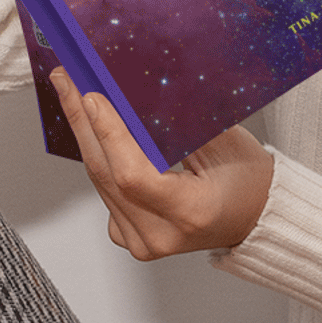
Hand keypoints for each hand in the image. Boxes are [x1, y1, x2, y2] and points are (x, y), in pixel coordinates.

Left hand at [53, 69, 271, 259]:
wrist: (254, 215)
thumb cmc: (248, 182)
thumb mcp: (225, 144)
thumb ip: (178, 124)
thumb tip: (135, 92)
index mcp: (190, 213)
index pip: (133, 174)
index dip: (108, 133)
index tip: (91, 97)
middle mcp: (161, 234)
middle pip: (106, 175)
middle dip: (83, 122)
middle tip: (67, 82)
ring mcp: (142, 241)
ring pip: (99, 183)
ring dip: (86, 137)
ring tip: (73, 97)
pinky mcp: (131, 237)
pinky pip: (104, 193)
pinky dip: (99, 159)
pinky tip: (92, 130)